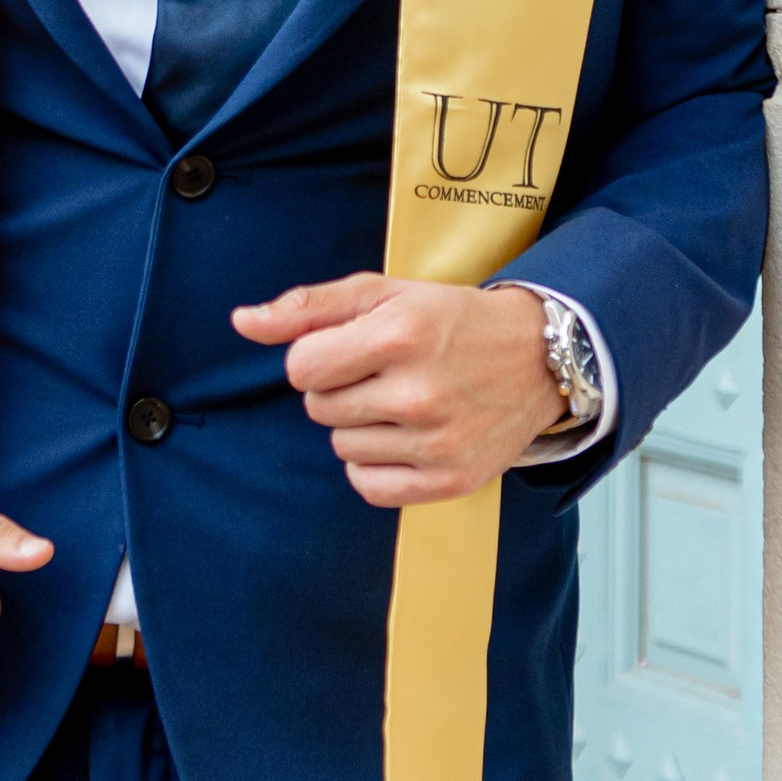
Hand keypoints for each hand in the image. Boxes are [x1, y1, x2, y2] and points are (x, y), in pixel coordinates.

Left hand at [231, 274, 563, 507]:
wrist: (539, 357)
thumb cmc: (452, 320)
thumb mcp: (384, 293)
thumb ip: (308, 306)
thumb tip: (241, 321)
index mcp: (400, 335)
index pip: (301, 367)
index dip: (318, 356)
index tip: (353, 348)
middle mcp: (418, 392)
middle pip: (318, 409)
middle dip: (340, 389)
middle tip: (386, 372)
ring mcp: (436, 442)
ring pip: (341, 447)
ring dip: (359, 426)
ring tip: (403, 401)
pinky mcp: (449, 481)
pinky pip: (368, 487)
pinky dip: (374, 467)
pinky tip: (404, 438)